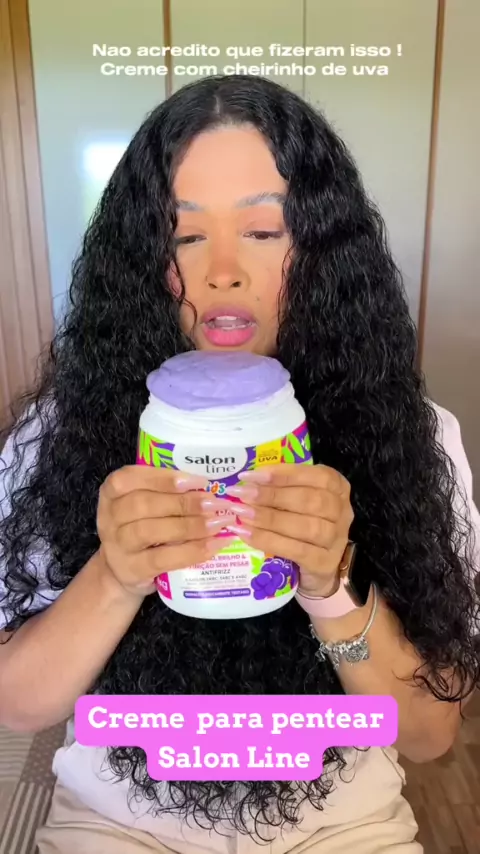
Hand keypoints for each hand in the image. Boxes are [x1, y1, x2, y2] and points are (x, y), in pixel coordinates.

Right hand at [96, 466, 229, 596]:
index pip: (131, 478)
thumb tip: (210, 486)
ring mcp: (117, 545)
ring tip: (217, 523)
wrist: (120, 570)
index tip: (198, 481)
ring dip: (189, 526)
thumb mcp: (144, 504)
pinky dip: (190, 552)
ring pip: (150, 531)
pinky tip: (212, 545)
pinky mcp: (132, 570)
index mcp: (112, 491)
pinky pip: (162, 559)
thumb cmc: (140, 527)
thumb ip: (167, 492)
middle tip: (214, 503)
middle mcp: (109, 516)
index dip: (165, 478)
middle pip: (143, 504)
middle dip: (183, 503)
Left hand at [226, 464, 353, 597]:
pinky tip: (246, 534)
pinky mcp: (325, 563)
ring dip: (269, 518)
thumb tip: (246, 481)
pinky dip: (268, 540)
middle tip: (242, 494)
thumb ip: (280, 489)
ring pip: (305, 526)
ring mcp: (336, 539)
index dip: (284, 474)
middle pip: (310, 500)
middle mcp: (342, 512)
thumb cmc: (302, 526)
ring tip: (242, 513)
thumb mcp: (296, 502)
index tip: (251, 475)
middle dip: (272, 495)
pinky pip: (296, 550)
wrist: (315, 570)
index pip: (317, 475)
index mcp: (337, 488)